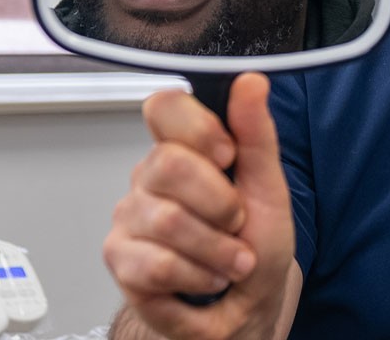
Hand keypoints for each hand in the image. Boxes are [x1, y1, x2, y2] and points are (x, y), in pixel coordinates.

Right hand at [106, 72, 295, 339]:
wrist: (245, 308)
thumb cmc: (256, 246)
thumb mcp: (269, 187)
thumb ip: (256, 133)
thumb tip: (251, 82)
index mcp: (183, 148)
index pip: (164, 107)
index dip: (198, 129)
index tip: (228, 156)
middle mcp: (149, 176)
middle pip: (170, 164)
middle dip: (221, 204)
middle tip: (236, 224)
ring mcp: (130, 216)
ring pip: (167, 220)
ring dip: (217, 250)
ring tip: (229, 260)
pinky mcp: (120, 259)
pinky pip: (157, 264)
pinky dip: (197, 277)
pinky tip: (205, 278)